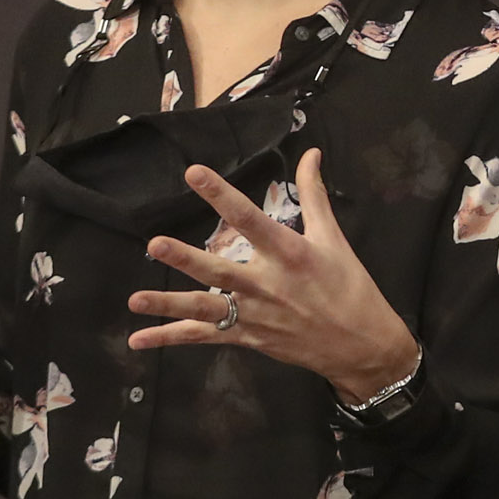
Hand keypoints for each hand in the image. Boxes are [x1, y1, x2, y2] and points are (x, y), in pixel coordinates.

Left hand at [128, 148, 417, 404]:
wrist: (362, 345)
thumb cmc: (350, 287)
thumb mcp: (334, 238)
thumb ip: (314, 194)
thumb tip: (311, 153)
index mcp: (290, 254)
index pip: (249, 218)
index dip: (221, 195)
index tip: (194, 173)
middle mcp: (268, 285)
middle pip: (220, 271)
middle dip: (187, 259)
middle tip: (154, 244)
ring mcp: (255, 315)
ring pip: (206, 308)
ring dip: (169, 305)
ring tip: (136, 300)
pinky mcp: (248, 337)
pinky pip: (204, 337)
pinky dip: (170, 339)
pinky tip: (139, 340)